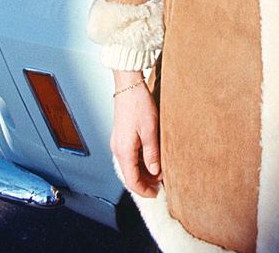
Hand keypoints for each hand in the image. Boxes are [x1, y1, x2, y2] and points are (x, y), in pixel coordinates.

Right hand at [110, 71, 161, 197]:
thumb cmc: (138, 104)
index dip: (144, 190)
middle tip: (161, 183)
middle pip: (129, 174)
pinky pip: (129, 155)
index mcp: (124, 151)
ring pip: (129, 165)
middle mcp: (117, 148)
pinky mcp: (120, 135)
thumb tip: (155, 171)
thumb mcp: (150, 130)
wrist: (128, 85)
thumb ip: (152, 154)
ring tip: (159, 171)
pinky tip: (150, 158)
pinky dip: (139, 161)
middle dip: (145, 182)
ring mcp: (117, 141)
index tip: (156, 193)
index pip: (132, 180)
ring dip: (143, 171)